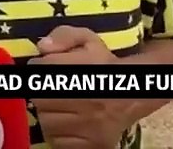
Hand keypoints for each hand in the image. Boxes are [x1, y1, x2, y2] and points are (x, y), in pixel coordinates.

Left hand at [30, 26, 131, 148]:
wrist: (132, 93)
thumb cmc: (103, 65)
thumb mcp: (88, 40)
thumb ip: (64, 35)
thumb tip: (42, 46)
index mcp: (85, 68)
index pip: (40, 70)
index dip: (40, 68)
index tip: (46, 69)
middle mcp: (87, 98)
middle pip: (40, 99)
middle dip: (43, 93)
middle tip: (53, 90)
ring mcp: (89, 125)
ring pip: (47, 122)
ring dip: (48, 114)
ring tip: (60, 106)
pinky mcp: (91, 144)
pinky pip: (57, 141)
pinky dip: (57, 132)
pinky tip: (67, 122)